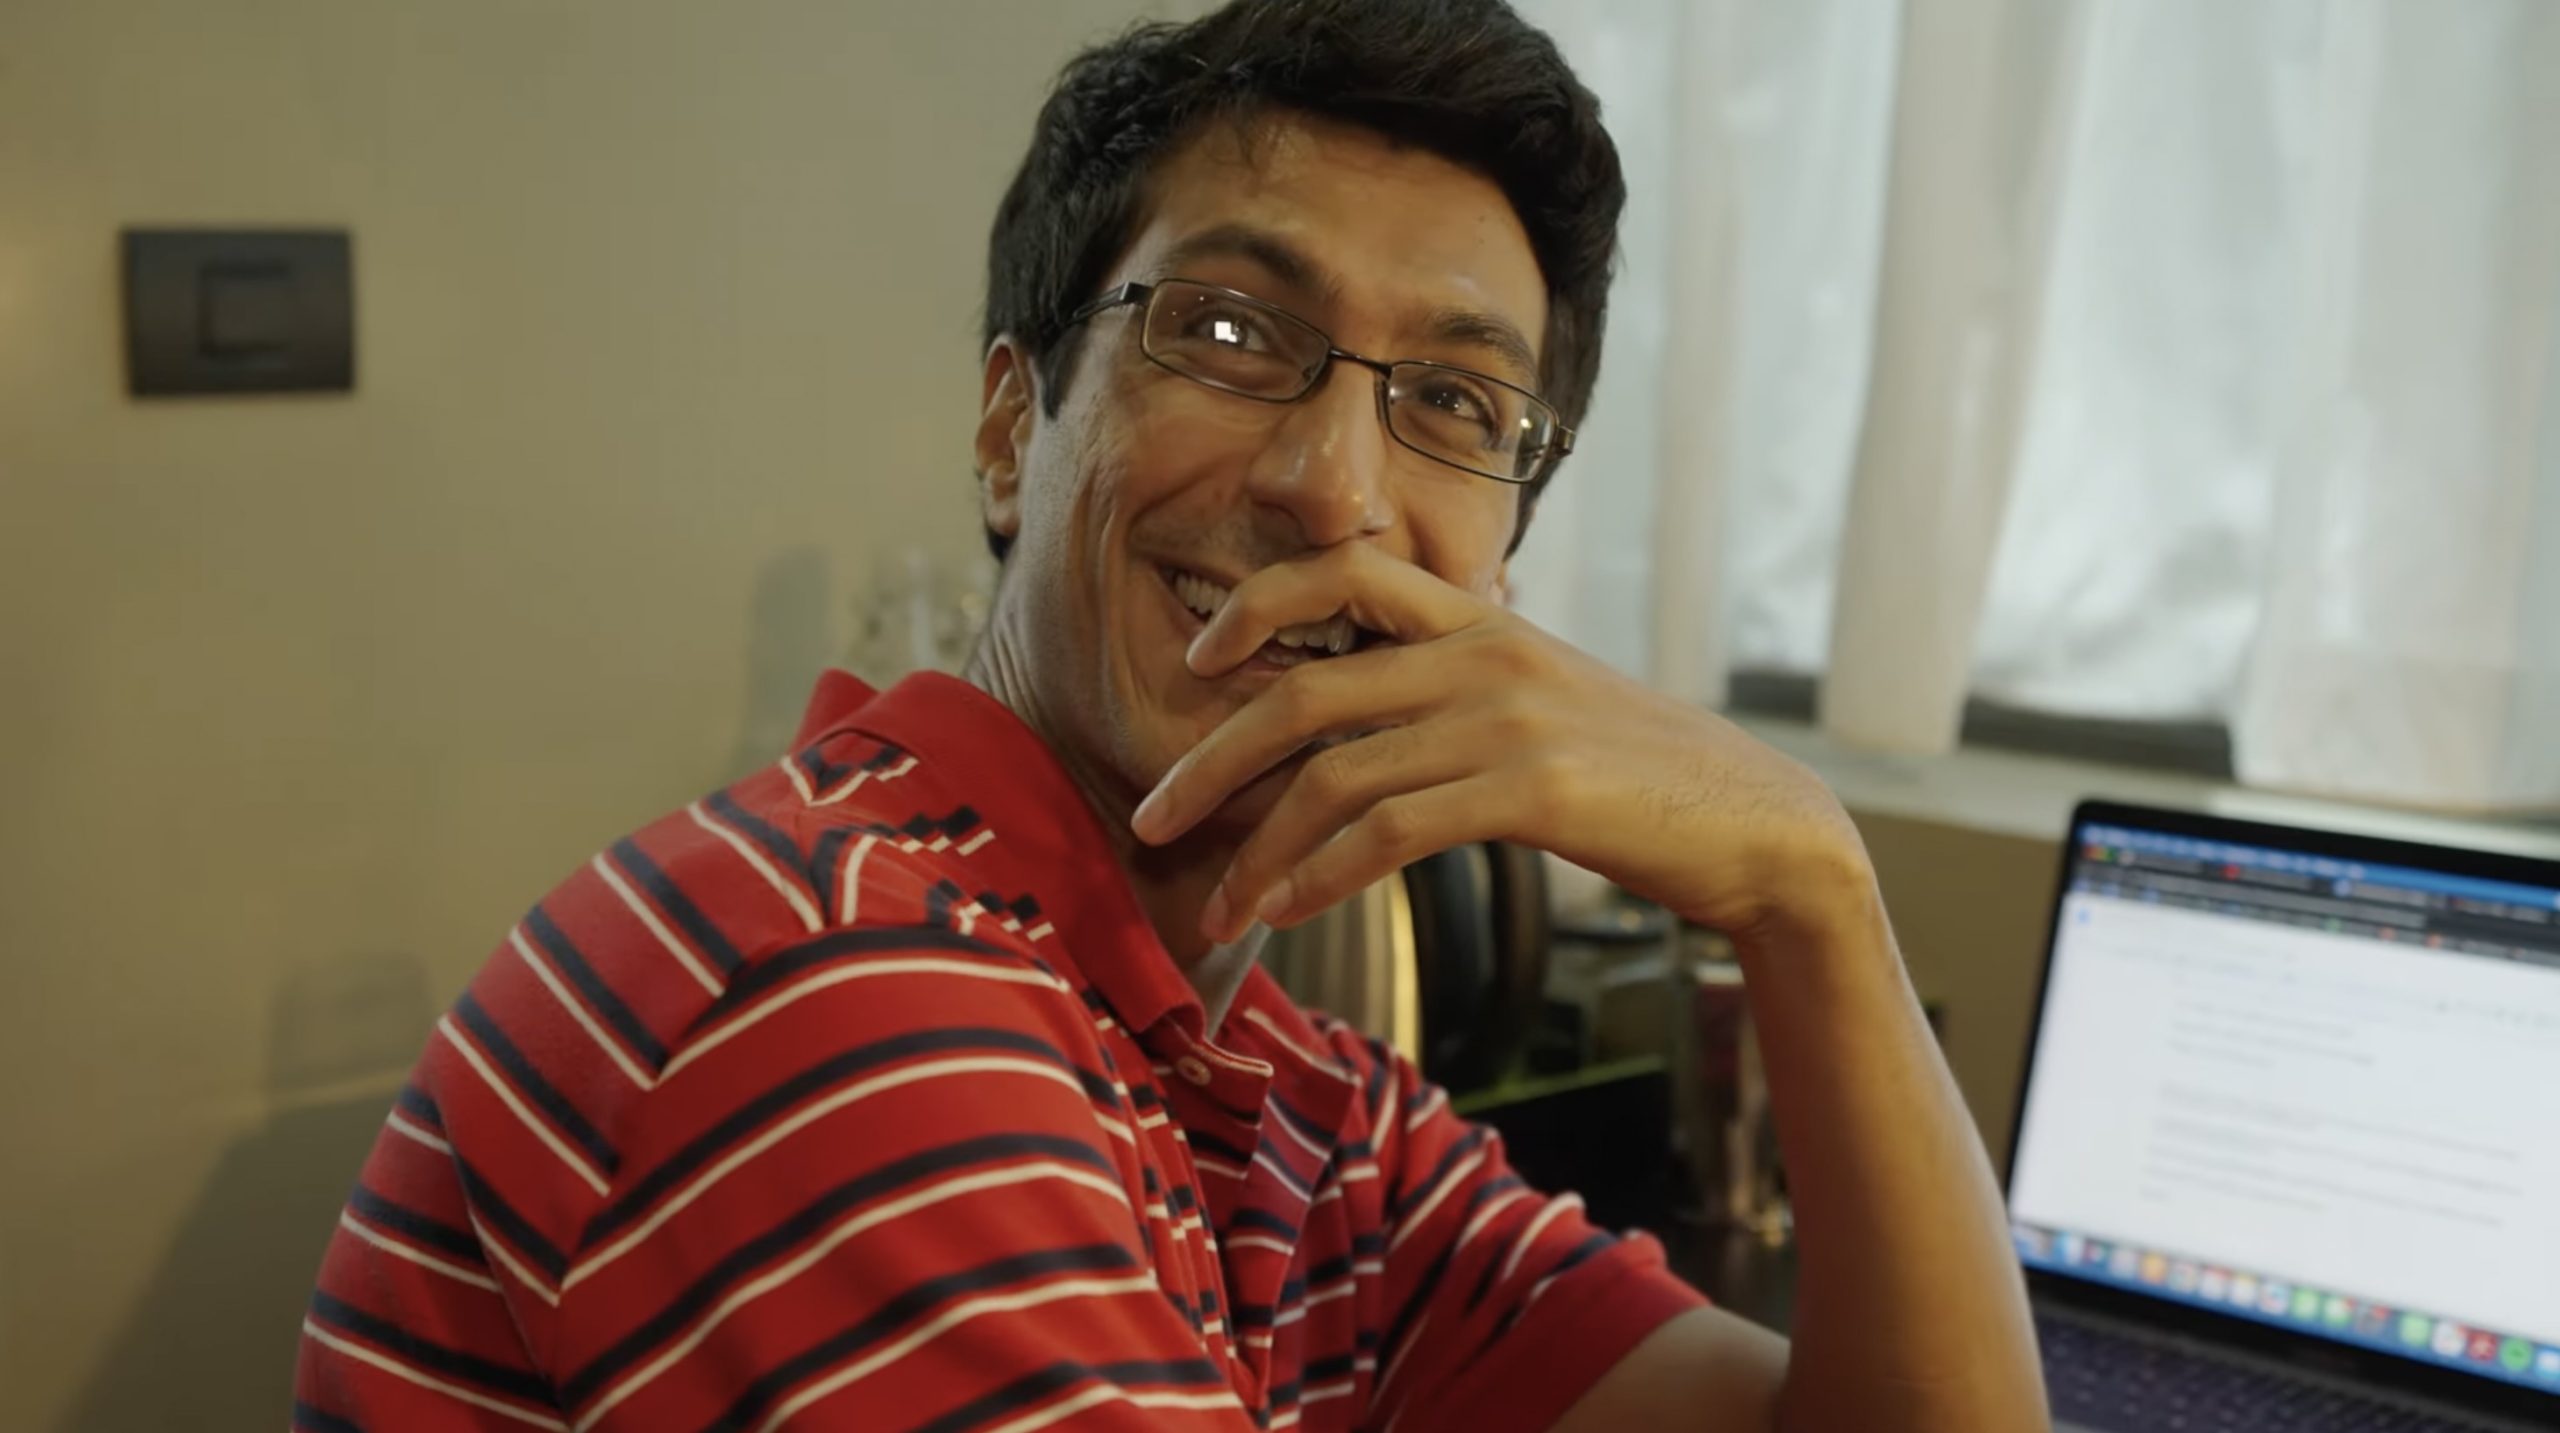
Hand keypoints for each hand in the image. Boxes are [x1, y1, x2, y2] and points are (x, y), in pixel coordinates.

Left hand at [1128, 543, 1869, 944]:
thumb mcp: (1544, 708)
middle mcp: (1481, 653)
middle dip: (1211, 757)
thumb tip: (1367, 733)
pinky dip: (1319, 875)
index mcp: (1481, 621)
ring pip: (1334, 773)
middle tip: (1154, 818)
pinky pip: (1388, 831)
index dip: (1257, 601)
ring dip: (1257, 849)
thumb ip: (1457, 698)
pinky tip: (1283, 911)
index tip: (1197, 654)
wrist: (1759, 827)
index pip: (1344, 574)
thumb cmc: (1641, 780)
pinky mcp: (1530, 787)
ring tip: (1216, 906)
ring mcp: (1505, 716)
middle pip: (1303, 687)